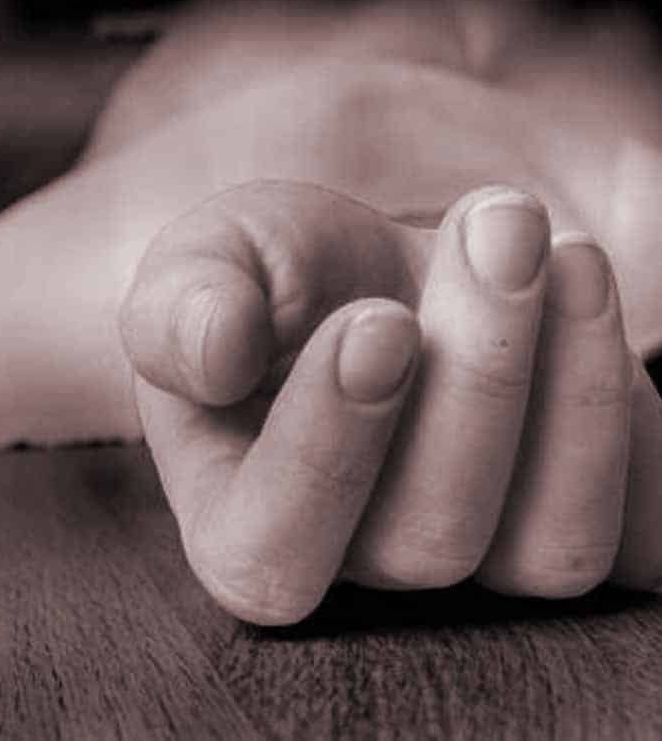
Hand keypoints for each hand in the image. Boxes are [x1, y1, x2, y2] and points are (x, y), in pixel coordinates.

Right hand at [120, 180, 661, 623]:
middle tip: (496, 228)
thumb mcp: (203, 262)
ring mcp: (475, 563)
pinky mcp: (568, 524)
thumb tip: (218, 348)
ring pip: (551, 549)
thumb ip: (180, 305)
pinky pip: (640, 534)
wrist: (365, 269)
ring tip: (561, 251)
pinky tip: (588, 300)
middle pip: (429, 541)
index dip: (329, 448)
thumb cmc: (272, 275)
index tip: (376, 320)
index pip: (274, 548)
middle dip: (477, 375)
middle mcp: (360, 567)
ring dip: (576, 391)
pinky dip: (635, 422)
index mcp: (241, 522)